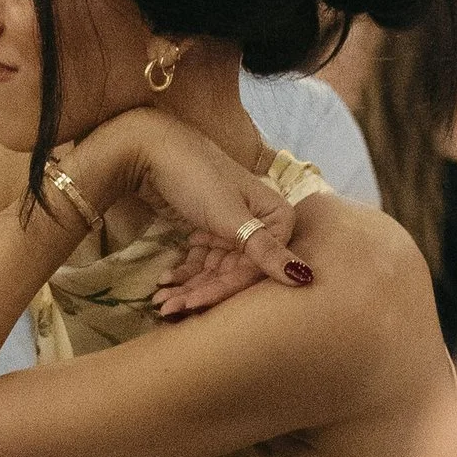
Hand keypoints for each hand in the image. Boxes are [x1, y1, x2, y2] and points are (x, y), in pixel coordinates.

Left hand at [80, 112, 311, 311]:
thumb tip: (306, 278)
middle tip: (168, 309)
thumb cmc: (196, 176)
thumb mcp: (230, 216)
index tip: (195, 304)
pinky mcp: (208, 228)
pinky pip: (201, 261)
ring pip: (215, 270)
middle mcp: (258, 224)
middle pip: (235, 272)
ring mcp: (232, 227)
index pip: (256, 267)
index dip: (226, 289)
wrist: (150, 148)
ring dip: (188, 287)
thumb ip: (264, 250)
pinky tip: (163, 282)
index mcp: (275, 217)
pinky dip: (183, 273)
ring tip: (160, 302)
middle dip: (200, 292)